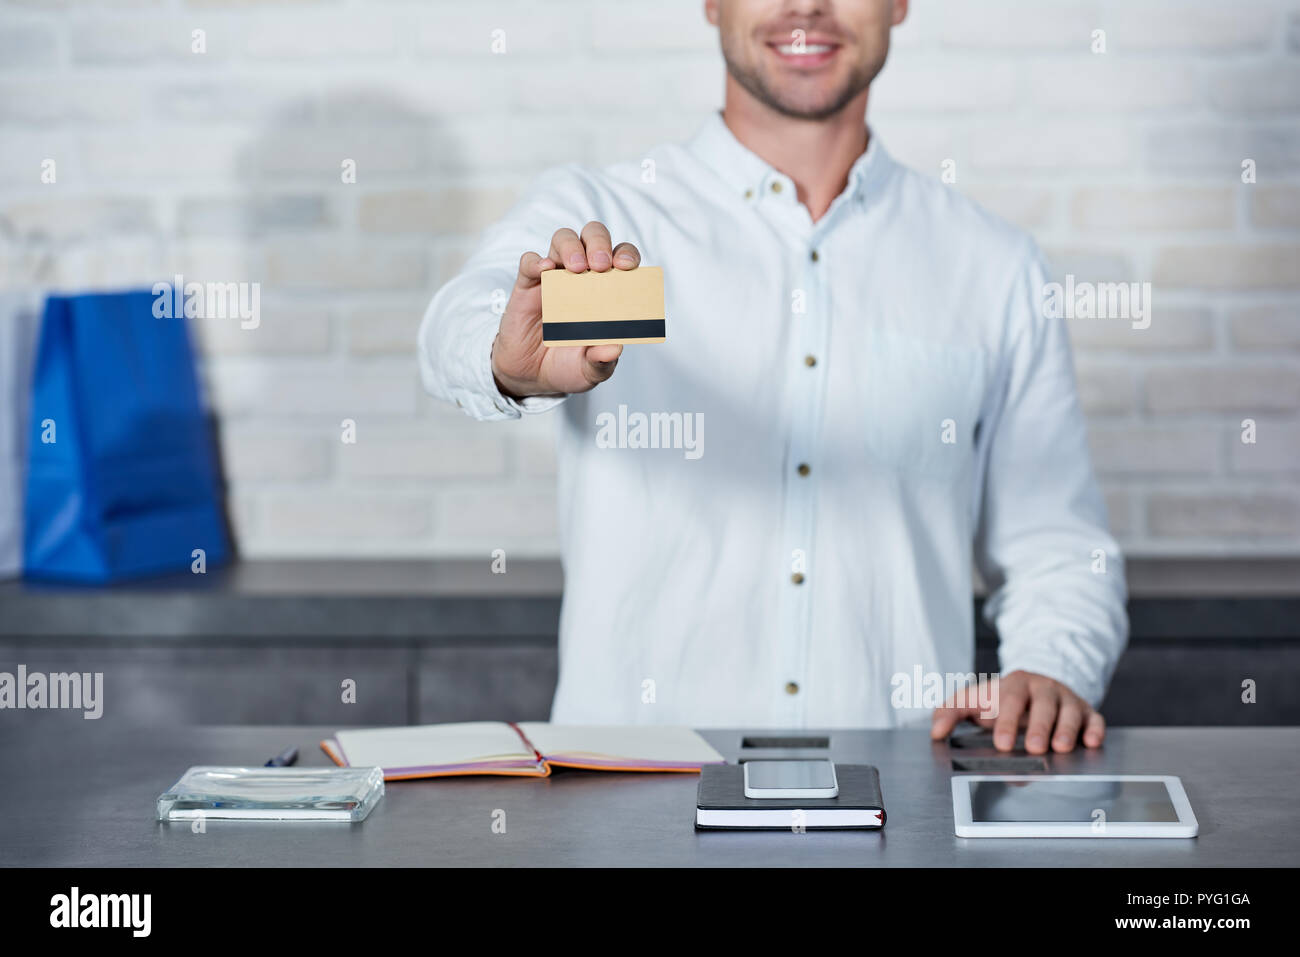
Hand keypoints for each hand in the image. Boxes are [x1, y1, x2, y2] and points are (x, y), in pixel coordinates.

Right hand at [490, 221, 640, 398]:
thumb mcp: (589, 371)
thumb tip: (614, 348)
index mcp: (607, 289)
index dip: (627, 255)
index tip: (627, 267)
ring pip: (563, 239)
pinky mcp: (527, 285)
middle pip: (593, 237)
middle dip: (600, 243)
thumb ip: (602, 361)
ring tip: (576, 268)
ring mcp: (554, 277)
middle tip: (601, 265)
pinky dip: (536, 261)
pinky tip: (545, 271)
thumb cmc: (567, 365)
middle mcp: (582, 275)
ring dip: (572, 247)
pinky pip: (529, 261)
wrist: (530, 376)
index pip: (621, 258)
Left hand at [929, 670, 1105, 753]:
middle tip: (1033, 748)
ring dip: (1066, 730)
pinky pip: (1094, 719)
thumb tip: (935, 732)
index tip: (1002, 743)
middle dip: (1038, 727)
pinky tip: (1092, 742)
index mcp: (1014, 684)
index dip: (1006, 722)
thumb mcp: (974, 700)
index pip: (1010, 701)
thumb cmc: (1001, 699)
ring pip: (1069, 712)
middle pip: (1042, 706)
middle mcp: (1043, 689)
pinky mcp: (1086, 711)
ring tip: (1060, 748)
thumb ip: (950, 712)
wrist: (1035, 685)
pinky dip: (1094, 729)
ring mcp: (1066, 699)